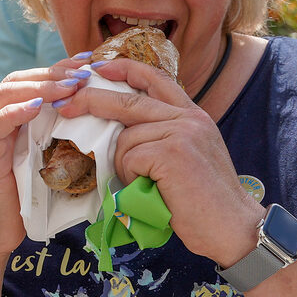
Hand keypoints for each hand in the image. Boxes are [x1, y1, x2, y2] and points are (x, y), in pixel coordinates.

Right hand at [0, 54, 94, 257]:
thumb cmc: (20, 202)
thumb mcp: (44, 163)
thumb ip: (57, 140)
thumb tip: (94, 125)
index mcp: (5, 120)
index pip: (29, 81)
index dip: (57, 69)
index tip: (86, 62)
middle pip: (18, 79)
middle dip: (53, 72)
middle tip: (84, 70)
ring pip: (7, 94)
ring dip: (41, 86)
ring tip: (71, 85)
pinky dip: (16, 112)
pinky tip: (39, 106)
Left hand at [57, 56, 261, 265]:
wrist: (232, 228)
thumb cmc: (203, 202)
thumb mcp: (187, 157)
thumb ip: (162, 136)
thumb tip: (119, 131)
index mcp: (192, 115)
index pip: (156, 78)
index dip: (124, 69)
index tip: (99, 68)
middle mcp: (188, 118)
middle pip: (128, 101)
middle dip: (91, 101)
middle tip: (64, 106)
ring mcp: (181, 132)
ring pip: (125, 138)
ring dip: (125, 166)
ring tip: (146, 185)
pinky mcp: (171, 152)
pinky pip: (129, 158)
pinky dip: (131, 178)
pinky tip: (150, 190)